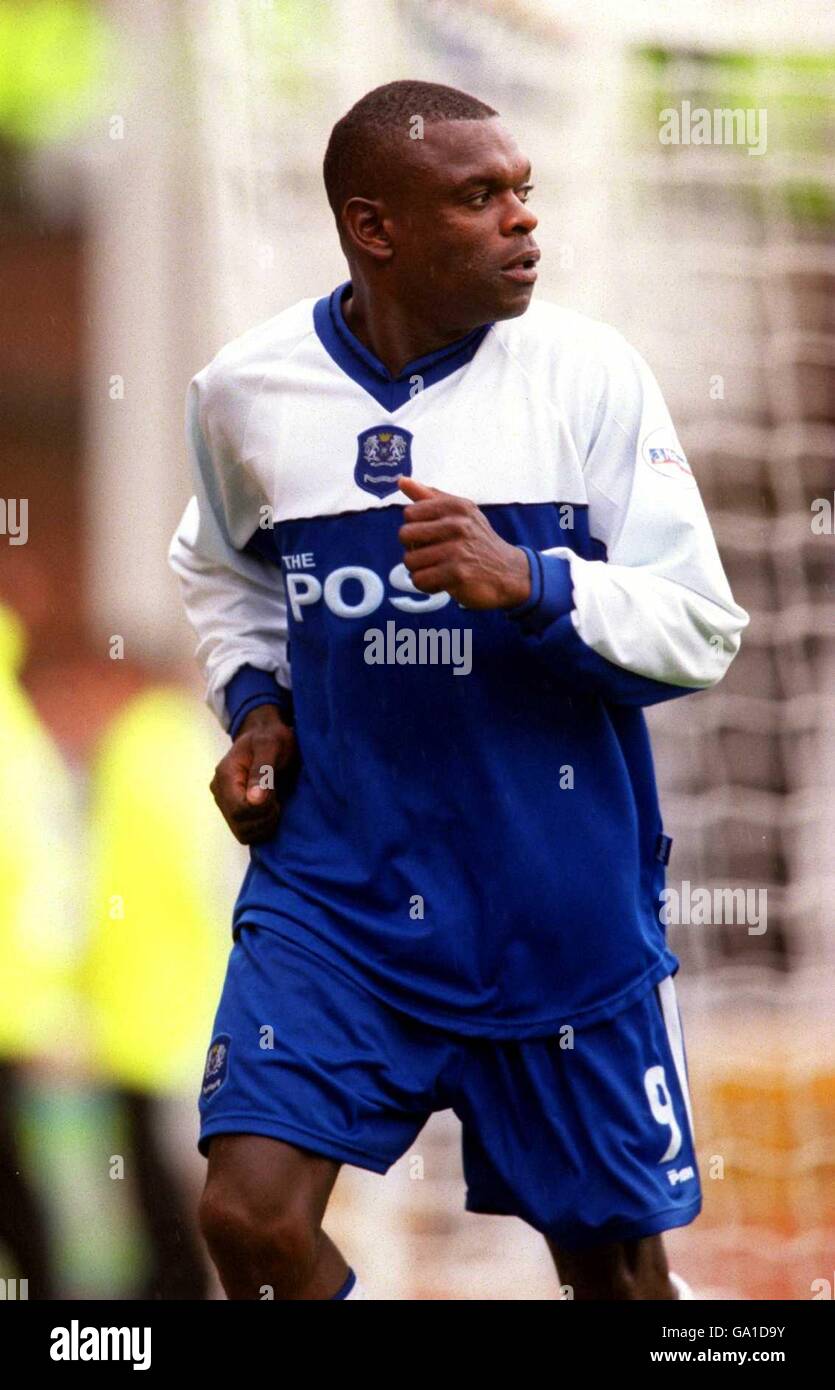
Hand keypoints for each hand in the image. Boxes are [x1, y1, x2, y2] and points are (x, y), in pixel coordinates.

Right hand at [210, 704, 297, 844]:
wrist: (267, 736)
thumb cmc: (272, 738)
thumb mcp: (271, 746)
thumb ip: (262, 771)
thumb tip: (254, 800)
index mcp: (225, 775)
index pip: (238, 809)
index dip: (261, 810)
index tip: (275, 796)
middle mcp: (220, 792)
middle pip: (239, 824)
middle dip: (264, 819)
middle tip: (278, 802)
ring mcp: (225, 803)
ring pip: (242, 833)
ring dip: (264, 826)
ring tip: (275, 806)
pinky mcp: (234, 811)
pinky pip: (245, 833)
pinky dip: (262, 829)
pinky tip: (271, 812)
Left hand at [397, 477, 530, 609]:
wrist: (508, 572)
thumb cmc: (476, 540)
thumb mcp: (459, 512)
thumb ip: (429, 496)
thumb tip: (401, 480)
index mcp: (456, 506)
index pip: (410, 513)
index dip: (415, 527)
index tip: (430, 536)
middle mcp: (458, 525)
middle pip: (405, 535)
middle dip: (413, 548)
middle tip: (431, 554)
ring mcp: (458, 550)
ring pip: (409, 560)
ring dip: (419, 569)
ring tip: (437, 569)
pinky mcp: (458, 574)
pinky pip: (420, 580)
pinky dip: (426, 585)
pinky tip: (441, 582)